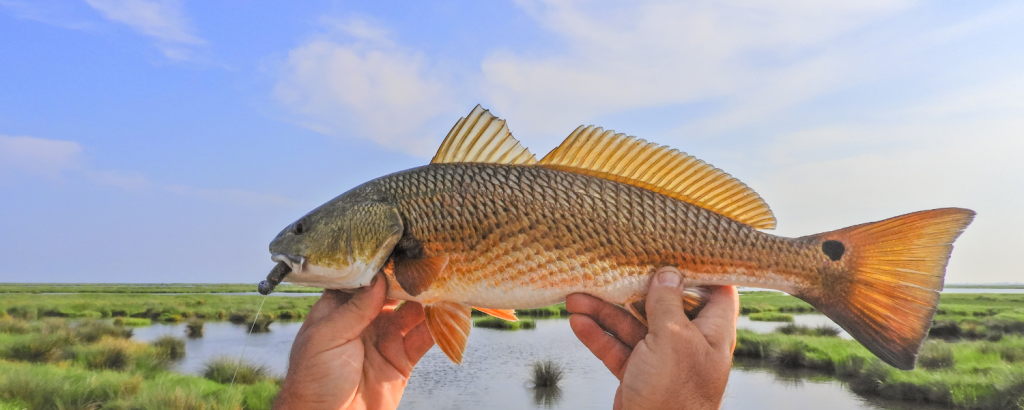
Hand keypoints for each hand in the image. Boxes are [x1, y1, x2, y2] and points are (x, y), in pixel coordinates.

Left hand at [273, 276, 433, 409]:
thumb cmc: (313, 381)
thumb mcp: (326, 338)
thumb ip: (354, 308)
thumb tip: (378, 277)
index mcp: (340, 310)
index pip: (365, 279)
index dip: (383, 264)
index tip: (403, 247)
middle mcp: (365, 320)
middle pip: (394, 293)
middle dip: (411, 279)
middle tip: (431, 261)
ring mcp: (385, 339)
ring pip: (413, 312)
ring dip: (429, 299)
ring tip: (446, 282)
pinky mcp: (402, 360)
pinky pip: (424, 338)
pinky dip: (438, 326)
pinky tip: (449, 312)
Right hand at [566, 267, 738, 409]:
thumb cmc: (675, 394)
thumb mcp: (674, 339)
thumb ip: (668, 303)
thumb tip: (667, 272)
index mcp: (712, 333)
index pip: (718, 292)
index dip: (703, 269)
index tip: (681, 246)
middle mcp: (689, 342)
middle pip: (662, 304)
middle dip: (633, 287)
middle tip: (612, 266)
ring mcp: (662, 359)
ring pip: (632, 325)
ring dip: (604, 311)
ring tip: (575, 295)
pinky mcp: (638, 373)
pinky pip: (616, 347)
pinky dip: (597, 335)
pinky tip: (577, 322)